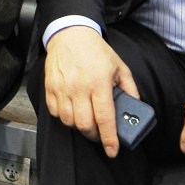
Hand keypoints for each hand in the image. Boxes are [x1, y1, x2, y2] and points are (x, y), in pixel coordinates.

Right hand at [43, 26, 139, 157]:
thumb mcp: (119, 66)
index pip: (104, 118)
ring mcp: (62, 88)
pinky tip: (72, 111)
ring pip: (69, 122)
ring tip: (86, 121)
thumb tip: (135, 105)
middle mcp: (79, 88)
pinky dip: (64, 117)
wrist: (71, 34)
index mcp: (99, 83)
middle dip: (94, 135)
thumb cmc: (95, 50)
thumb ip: (129, 87)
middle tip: (100, 134)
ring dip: (79, 127)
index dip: (109, 139)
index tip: (113, 150)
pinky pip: (55, 113)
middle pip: (85, 125)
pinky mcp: (50, 88)